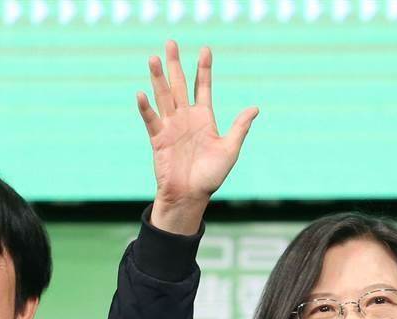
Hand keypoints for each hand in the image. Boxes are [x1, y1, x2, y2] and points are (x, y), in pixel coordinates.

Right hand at [137, 41, 258, 234]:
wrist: (190, 196)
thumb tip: (254, 109)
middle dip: (175, 64)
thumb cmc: (210, 177)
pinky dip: (146, 108)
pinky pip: (151, 120)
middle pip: (179, 85)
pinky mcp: (158, 139)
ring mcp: (171, 127)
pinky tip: (142, 93)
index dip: (203, 69)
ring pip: (163, 97)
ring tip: (154, 58)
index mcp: (204, 119)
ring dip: (158, 78)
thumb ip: (239, 128)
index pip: (202, 87)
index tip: (205, 49)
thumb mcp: (229, 150)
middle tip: (171, 42)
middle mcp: (186, 119)